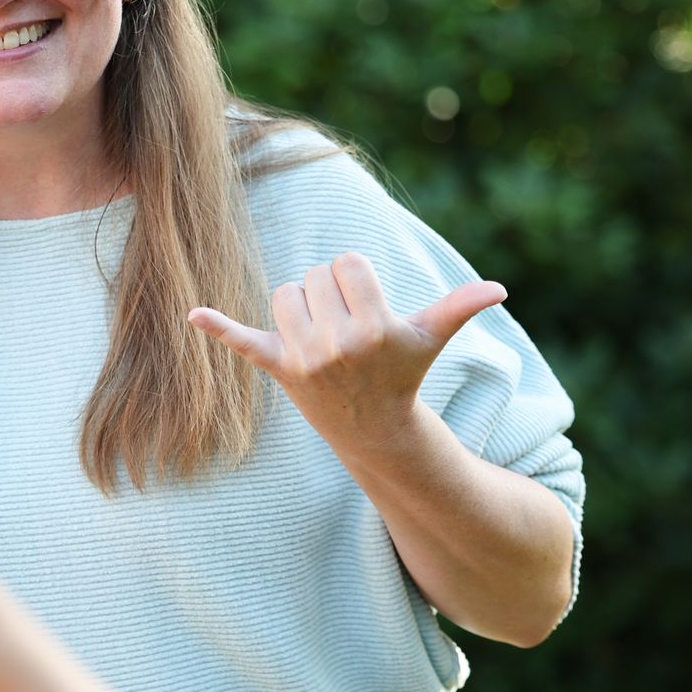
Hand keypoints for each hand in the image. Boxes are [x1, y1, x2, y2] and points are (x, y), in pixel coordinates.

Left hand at [188, 252, 504, 452]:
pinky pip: (243, 342)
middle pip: (316, 274)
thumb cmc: (402, 372)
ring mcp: (304, 358)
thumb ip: (458, 307)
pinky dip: (219, 328)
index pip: (347, 262)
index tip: (367, 307)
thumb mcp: (429, 338)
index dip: (356, 278)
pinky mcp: (278, 368)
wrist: (373, 429)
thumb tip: (498, 288)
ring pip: (286, 293)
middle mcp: (337, 343)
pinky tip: (193, 316)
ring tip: (323, 337)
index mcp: (374, 327)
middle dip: (331, 292)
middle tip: (347, 328)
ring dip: (302, 307)